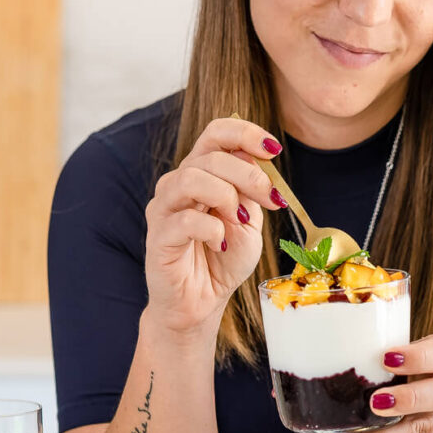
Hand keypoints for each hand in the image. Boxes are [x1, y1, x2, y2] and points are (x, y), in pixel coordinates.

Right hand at [143, 117, 286, 339]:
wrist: (202, 300)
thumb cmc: (224, 258)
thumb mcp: (249, 220)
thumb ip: (251, 192)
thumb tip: (258, 163)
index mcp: (202, 172)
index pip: (216, 133)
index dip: (245, 133)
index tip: (274, 149)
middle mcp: (178, 183)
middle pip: (210, 155)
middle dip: (249, 175)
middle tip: (273, 200)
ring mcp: (164, 208)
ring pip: (191, 178)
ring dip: (226, 197)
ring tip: (239, 221)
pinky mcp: (158, 237)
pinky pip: (185, 220)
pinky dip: (212, 230)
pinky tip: (220, 245)